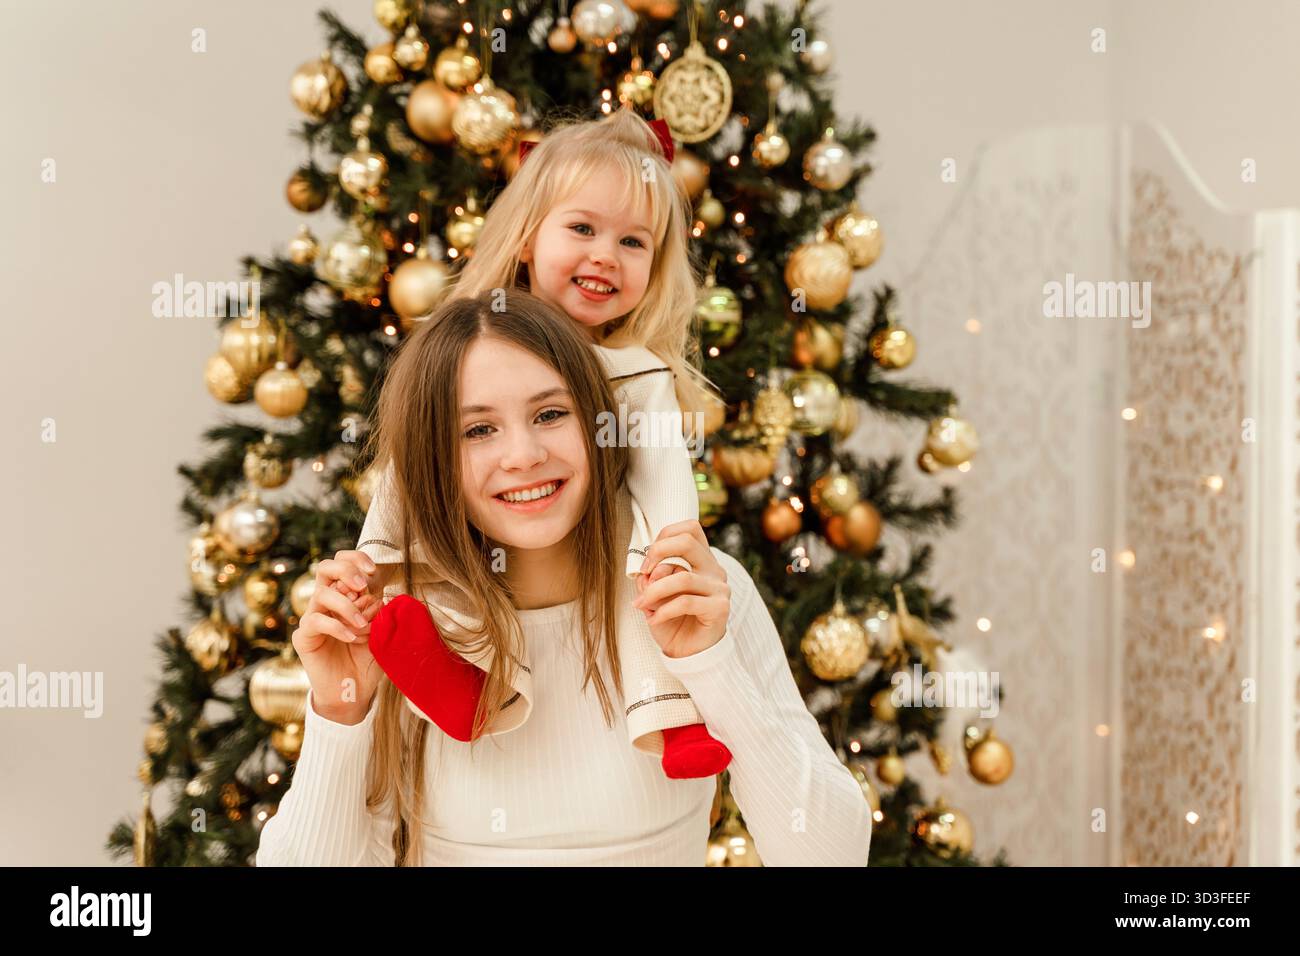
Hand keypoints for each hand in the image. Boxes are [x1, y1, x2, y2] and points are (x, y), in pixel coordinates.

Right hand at [290, 550, 388, 723]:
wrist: (353, 692)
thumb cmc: (368, 659)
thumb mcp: (382, 632)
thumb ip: (381, 613)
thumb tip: (380, 596)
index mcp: (345, 594)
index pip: (343, 563)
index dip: (356, 559)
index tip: (373, 570)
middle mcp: (326, 602)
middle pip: (325, 568)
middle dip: (346, 570)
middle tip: (363, 585)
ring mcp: (313, 617)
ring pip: (322, 594)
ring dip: (347, 606)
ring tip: (363, 624)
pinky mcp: (303, 636)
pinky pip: (315, 621)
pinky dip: (337, 626)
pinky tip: (352, 637)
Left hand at [631, 520, 729, 658]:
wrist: (689, 652)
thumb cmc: (673, 620)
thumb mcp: (655, 595)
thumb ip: (650, 579)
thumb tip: (644, 573)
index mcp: (701, 560)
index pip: (690, 529)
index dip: (665, 536)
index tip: (648, 558)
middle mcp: (713, 569)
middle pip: (687, 542)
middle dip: (658, 553)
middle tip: (644, 573)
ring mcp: (719, 588)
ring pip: (682, 577)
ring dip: (654, 591)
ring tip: (642, 604)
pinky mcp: (720, 608)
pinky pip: (686, 602)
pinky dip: (663, 610)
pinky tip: (653, 619)